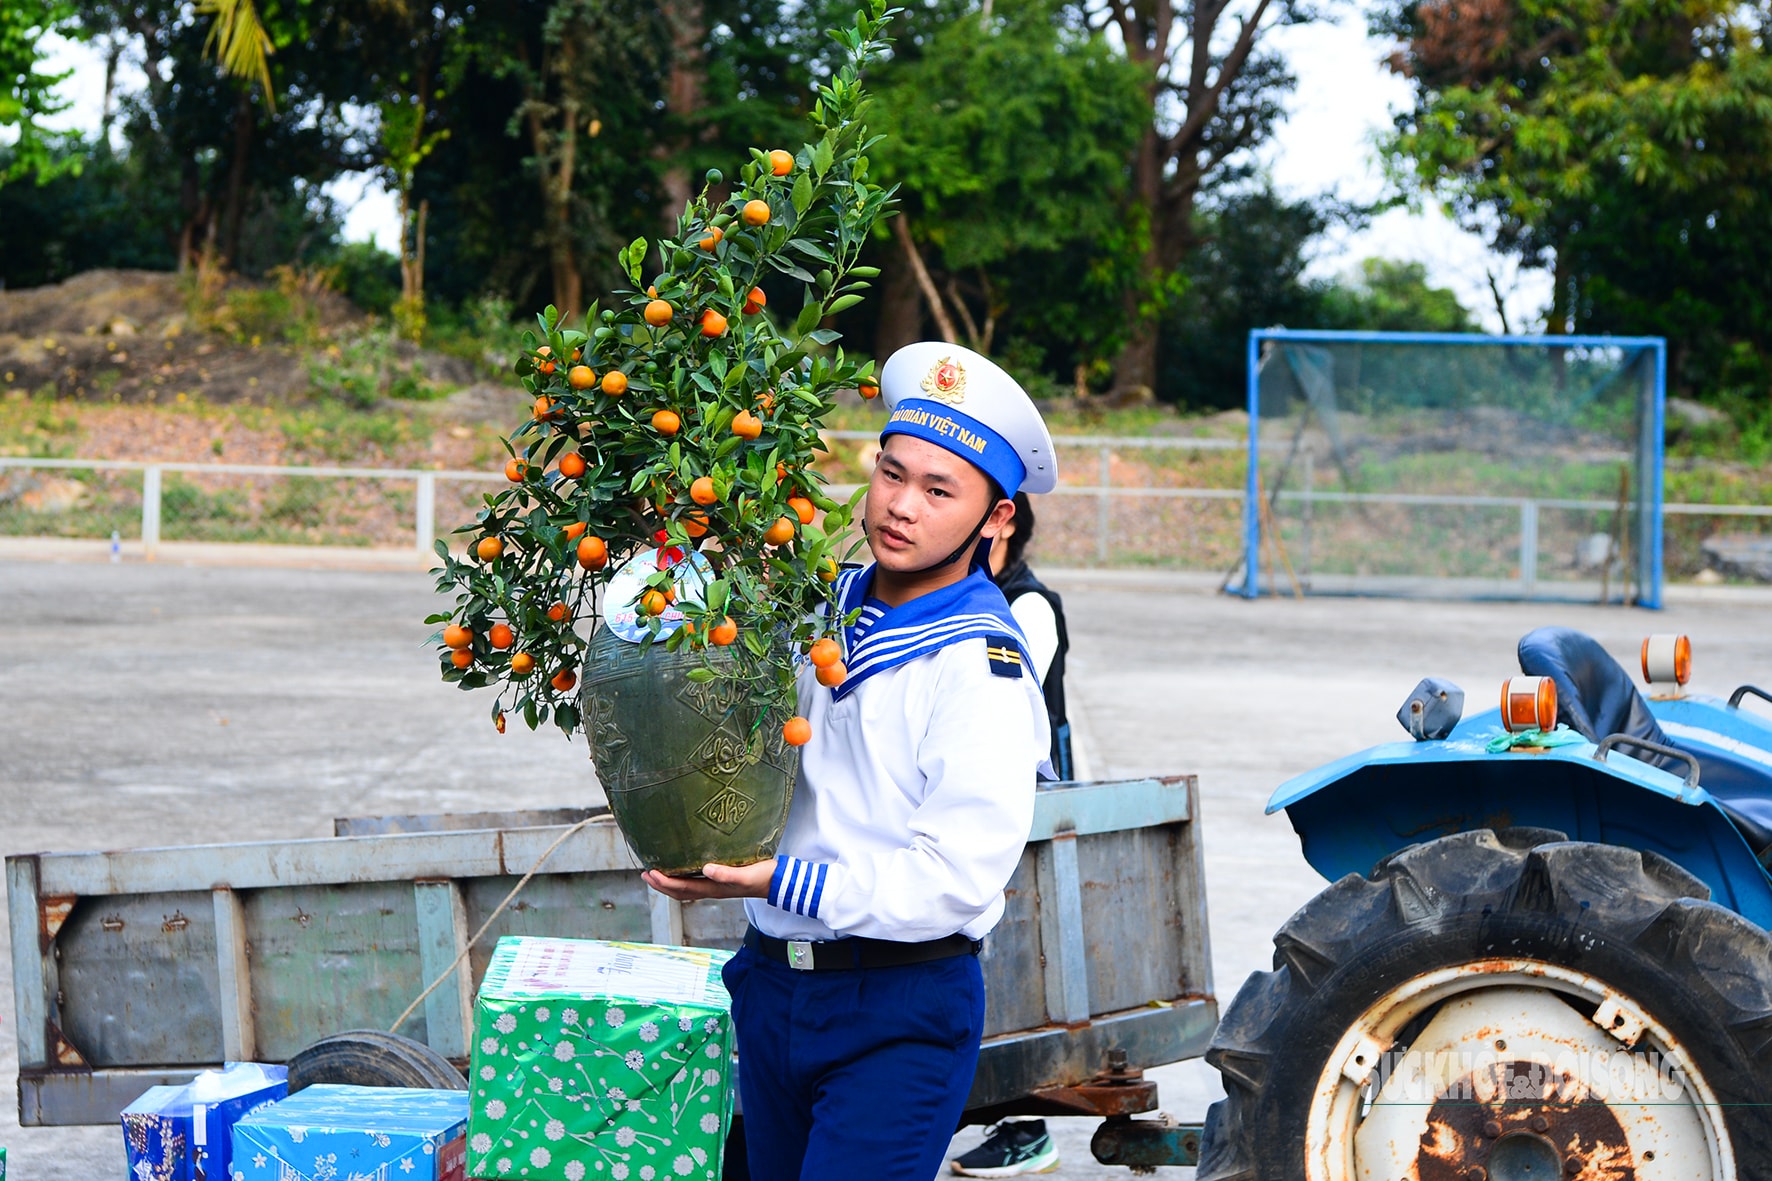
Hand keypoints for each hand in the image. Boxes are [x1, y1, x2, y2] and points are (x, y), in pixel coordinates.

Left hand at [642, 860, 774, 900]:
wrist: (777, 881)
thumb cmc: (763, 877)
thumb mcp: (745, 875)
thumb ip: (726, 874)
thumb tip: (706, 869)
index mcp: (713, 889)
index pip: (682, 888)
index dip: (664, 882)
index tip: (650, 872)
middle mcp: (711, 890)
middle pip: (679, 892)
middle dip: (660, 884)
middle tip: (645, 873)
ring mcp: (715, 886)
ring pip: (686, 888)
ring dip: (669, 883)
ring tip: (656, 873)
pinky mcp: (721, 879)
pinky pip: (695, 881)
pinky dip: (683, 877)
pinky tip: (682, 866)